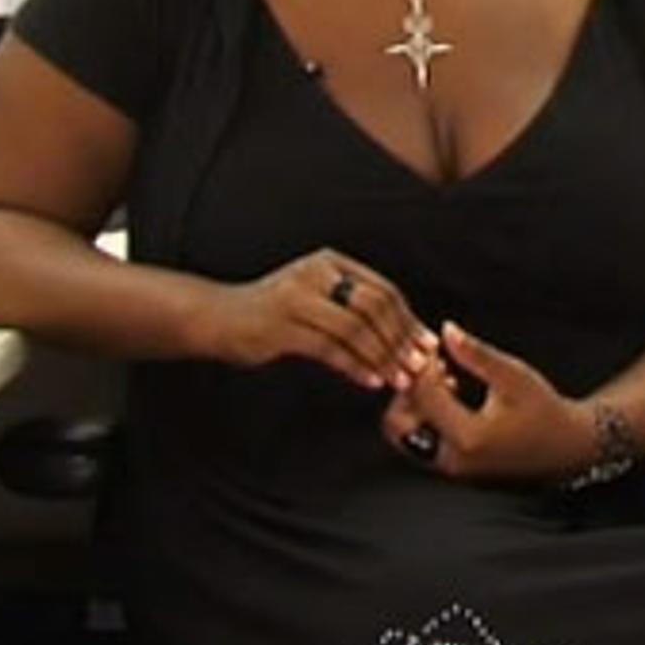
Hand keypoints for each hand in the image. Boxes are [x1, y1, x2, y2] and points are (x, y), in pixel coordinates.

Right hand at [199, 249, 436, 391]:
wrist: (217, 317)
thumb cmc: (273, 313)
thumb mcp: (316, 299)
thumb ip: (353, 309)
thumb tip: (403, 335)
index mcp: (330, 263)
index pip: (384, 289)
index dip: (409, 319)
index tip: (427, 346)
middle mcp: (316, 273)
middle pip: (374, 306)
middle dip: (400, 339)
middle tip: (418, 366)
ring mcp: (297, 297)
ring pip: (355, 327)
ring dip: (381, 357)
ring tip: (398, 379)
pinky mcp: (281, 325)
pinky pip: (329, 347)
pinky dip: (354, 366)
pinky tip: (369, 381)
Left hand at [383, 323, 596, 485]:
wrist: (566, 449)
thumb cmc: (545, 412)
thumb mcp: (514, 376)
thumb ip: (476, 355)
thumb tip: (447, 330)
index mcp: (467, 437)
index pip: (423, 395)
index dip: (423, 366)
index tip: (436, 350)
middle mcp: (452, 459)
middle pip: (398, 424)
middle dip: (409, 392)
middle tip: (433, 370)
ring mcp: (451, 469)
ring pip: (405, 437)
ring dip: (414, 407)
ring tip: (445, 385)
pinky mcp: (453, 470)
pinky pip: (421, 443)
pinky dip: (424, 420)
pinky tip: (451, 399)